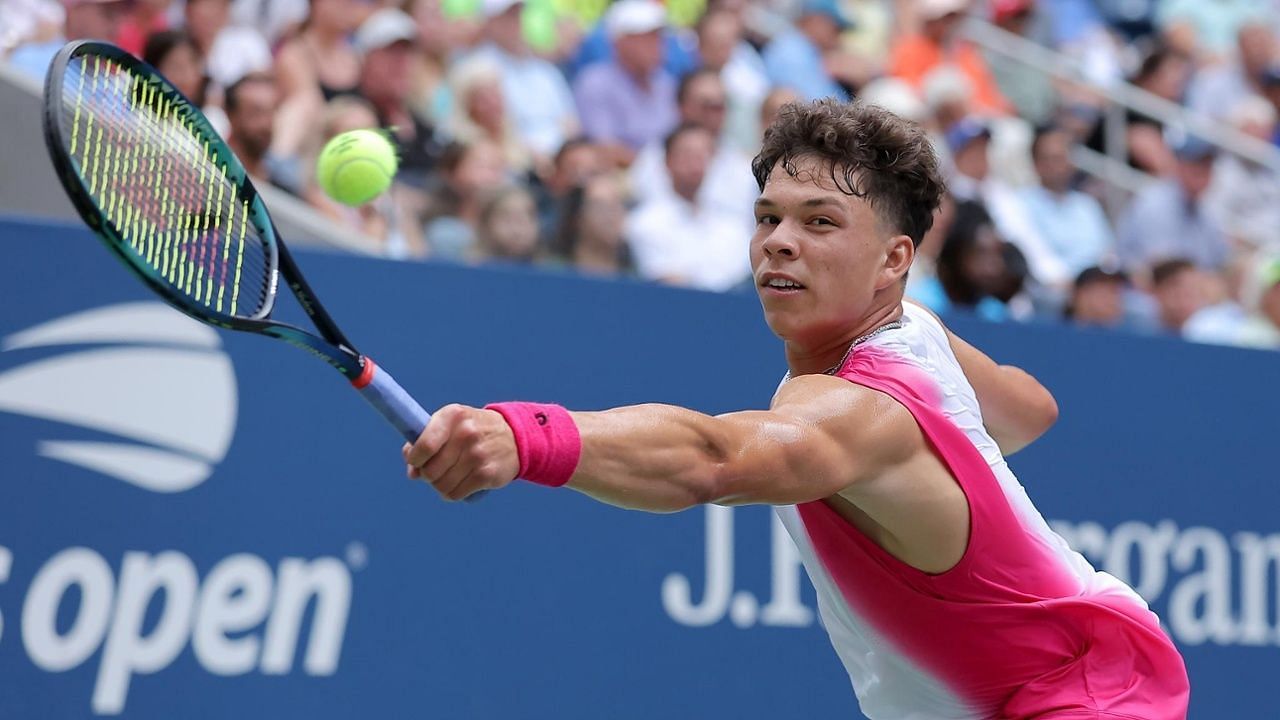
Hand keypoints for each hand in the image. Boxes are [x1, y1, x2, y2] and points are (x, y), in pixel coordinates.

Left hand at [403, 404, 520, 500]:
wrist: (514, 436)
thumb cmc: (471, 431)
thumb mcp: (449, 425)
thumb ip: (424, 443)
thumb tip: (413, 473)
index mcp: (452, 416)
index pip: (424, 446)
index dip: (415, 459)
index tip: (417, 461)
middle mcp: (466, 433)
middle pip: (430, 471)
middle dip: (428, 475)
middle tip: (437, 470)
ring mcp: (478, 454)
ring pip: (441, 486)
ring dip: (441, 486)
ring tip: (451, 476)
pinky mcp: (487, 474)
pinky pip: (455, 494)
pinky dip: (454, 493)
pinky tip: (461, 484)